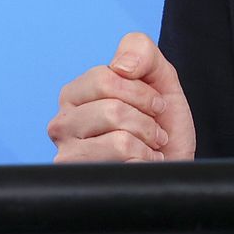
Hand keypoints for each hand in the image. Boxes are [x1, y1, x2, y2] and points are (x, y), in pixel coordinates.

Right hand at [48, 31, 196, 161]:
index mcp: (74, 94)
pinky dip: (146, 162)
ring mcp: (68, 156)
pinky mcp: (81, 182)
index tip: (155, 105)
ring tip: (148, 148)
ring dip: (147, 143)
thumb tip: (121, 66)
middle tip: (154, 130)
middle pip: (112, 110)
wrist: (172, 165)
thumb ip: (140, 51)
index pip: (106, 78)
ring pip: (118, 140)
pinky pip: (125, 165)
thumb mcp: (159, 77)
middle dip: (147, 120)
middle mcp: (62, 124)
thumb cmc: (162, 124)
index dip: (142, 92)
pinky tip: (141, 165)